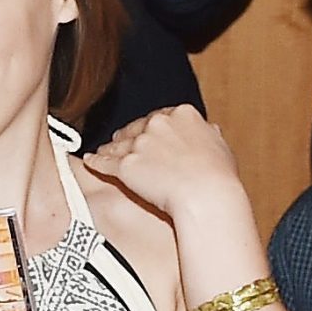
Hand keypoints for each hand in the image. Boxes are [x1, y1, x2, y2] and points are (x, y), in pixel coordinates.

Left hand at [80, 104, 249, 226]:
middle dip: (131, 136)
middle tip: (126, 145)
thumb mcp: (221, 147)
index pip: (161, 117)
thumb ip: (209, 135)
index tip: (151, 134)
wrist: (206, 196)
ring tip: (104, 151)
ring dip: (111, 148)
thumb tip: (209, 131)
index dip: (154, 128)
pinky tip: (90, 161)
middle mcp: (158, 124)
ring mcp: (139, 143)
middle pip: (136, 127)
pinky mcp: (125, 165)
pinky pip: (105, 162)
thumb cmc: (219, 177)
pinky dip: (95, 161)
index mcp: (183, 114)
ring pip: (119, 143)